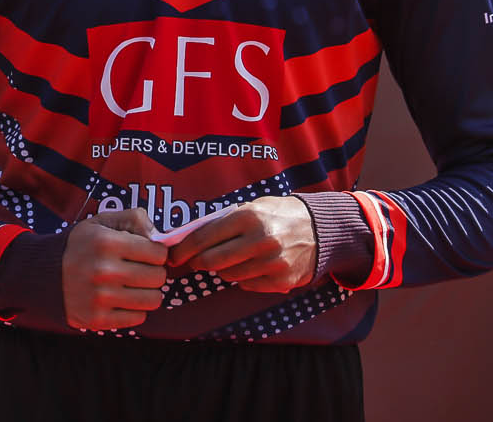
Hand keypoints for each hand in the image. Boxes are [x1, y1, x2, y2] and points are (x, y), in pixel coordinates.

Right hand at [62, 208, 168, 330]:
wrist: (45, 276)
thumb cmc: (81, 246)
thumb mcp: (101, 222)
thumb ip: (134, 219)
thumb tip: (161, 237)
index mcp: (106, 242)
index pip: (158, 253)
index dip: (156, 253)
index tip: (146, 254)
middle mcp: (104, 271)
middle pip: (158, 277)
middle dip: (153, 272)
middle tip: (139, 270)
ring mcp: (100, 298)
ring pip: (153, 300)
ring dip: (147, 293)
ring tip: (131, 285)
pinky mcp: (98, 319)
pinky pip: (138, 318)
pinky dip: (134, 309)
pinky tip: (120, 299)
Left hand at [166, 196, 315, 292]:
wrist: (319, 229)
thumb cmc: (279, 215)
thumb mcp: (253, 207)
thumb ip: (225, 221)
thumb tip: (191, 237)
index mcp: (249, 217)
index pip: (205, 237)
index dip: (184, 249)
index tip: (173, 256)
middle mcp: (260, 240)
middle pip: (213, 260)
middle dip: (198, 262)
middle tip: (195, 261)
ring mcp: (272, 262)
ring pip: (229, 275)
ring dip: (222, 270)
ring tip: (229, 260)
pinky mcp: (281, 280)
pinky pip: (247, 285)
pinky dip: (242, 279)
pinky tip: (249, 267)